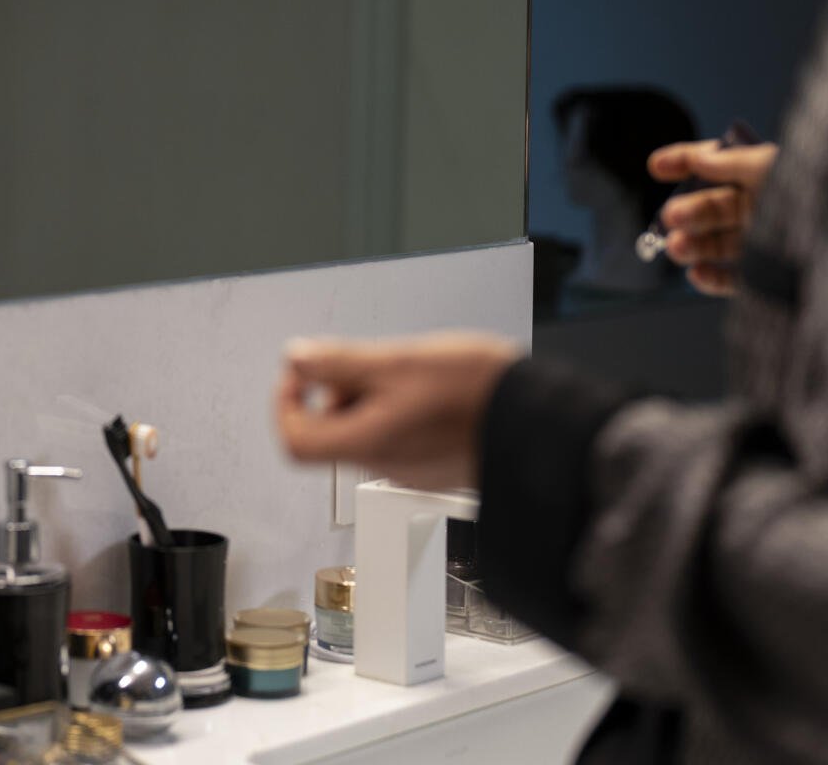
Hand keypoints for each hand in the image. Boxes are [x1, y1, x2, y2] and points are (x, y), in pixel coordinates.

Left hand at [275, 333, 520, 490]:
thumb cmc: (479, 392)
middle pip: (331, 433)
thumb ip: (340, 361)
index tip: (301, 374)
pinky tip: (428, 390)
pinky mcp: (435, 465)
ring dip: (369, 398)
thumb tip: (296, 359)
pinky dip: (398, 411)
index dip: (286, 403)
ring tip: (406, 372)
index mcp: (368, 442)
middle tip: (365, 364)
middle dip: (336, 392)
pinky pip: (397, 437)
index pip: (295, 440)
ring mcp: (412, 468)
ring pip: (365, 432)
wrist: (542, 422)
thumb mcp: (398, 360)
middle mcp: (385, 464)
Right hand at [647, 137, 778, 295]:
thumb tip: (701, 159)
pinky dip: (711, 278)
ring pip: (717, 243)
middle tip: (671, 217)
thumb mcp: (772, 166)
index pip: (717, 165)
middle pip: (712, 208)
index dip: (685, 162)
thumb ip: (733, 162)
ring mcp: (766, 241)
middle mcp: (763, 208)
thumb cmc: (821, 195)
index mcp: (765, 176)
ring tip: (677, 247)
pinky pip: (734, 278)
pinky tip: (697, 273)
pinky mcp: (771, 274)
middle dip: (686, 211)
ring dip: (691, 245)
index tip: (656, 166)